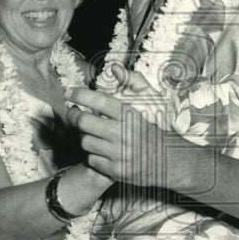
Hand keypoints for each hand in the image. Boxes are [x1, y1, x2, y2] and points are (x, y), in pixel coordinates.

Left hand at [66, 70, 174, 186]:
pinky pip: (91, 159)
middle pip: (85, 122)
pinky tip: (100, 148)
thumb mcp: (152, 102)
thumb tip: (115, 68)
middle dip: (74, 115)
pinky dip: (92, 153)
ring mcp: (119, 154)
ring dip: (84, 135)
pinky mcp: (115, 171)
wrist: (170, 161)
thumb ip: (134, 82)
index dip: (80, 95)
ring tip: (91, 131)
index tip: (69, 92)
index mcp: (132, 116)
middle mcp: (124, 135)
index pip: (100, 102)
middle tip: (74, 112)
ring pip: (85, 141)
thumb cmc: (157, 127)